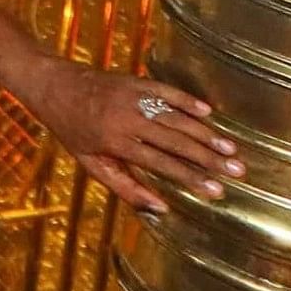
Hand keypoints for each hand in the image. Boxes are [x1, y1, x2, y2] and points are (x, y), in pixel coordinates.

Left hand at [31, 60, 239, 212]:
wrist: (51, 86)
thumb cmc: (71, 131)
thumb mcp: (91, 164)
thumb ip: (126, 187)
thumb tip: (161, 208)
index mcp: (115, 142)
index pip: (162, 164)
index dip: (191, 178)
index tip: (217, 190)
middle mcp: (126, 118)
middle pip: (176, 141)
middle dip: (209, 158)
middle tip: (238, 170)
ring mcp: (131, 97)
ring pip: (176, 117)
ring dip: (206, 133)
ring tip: (231, 149)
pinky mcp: (134, 81)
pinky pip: (166, 91)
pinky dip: (188, 101)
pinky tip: (209, 114)